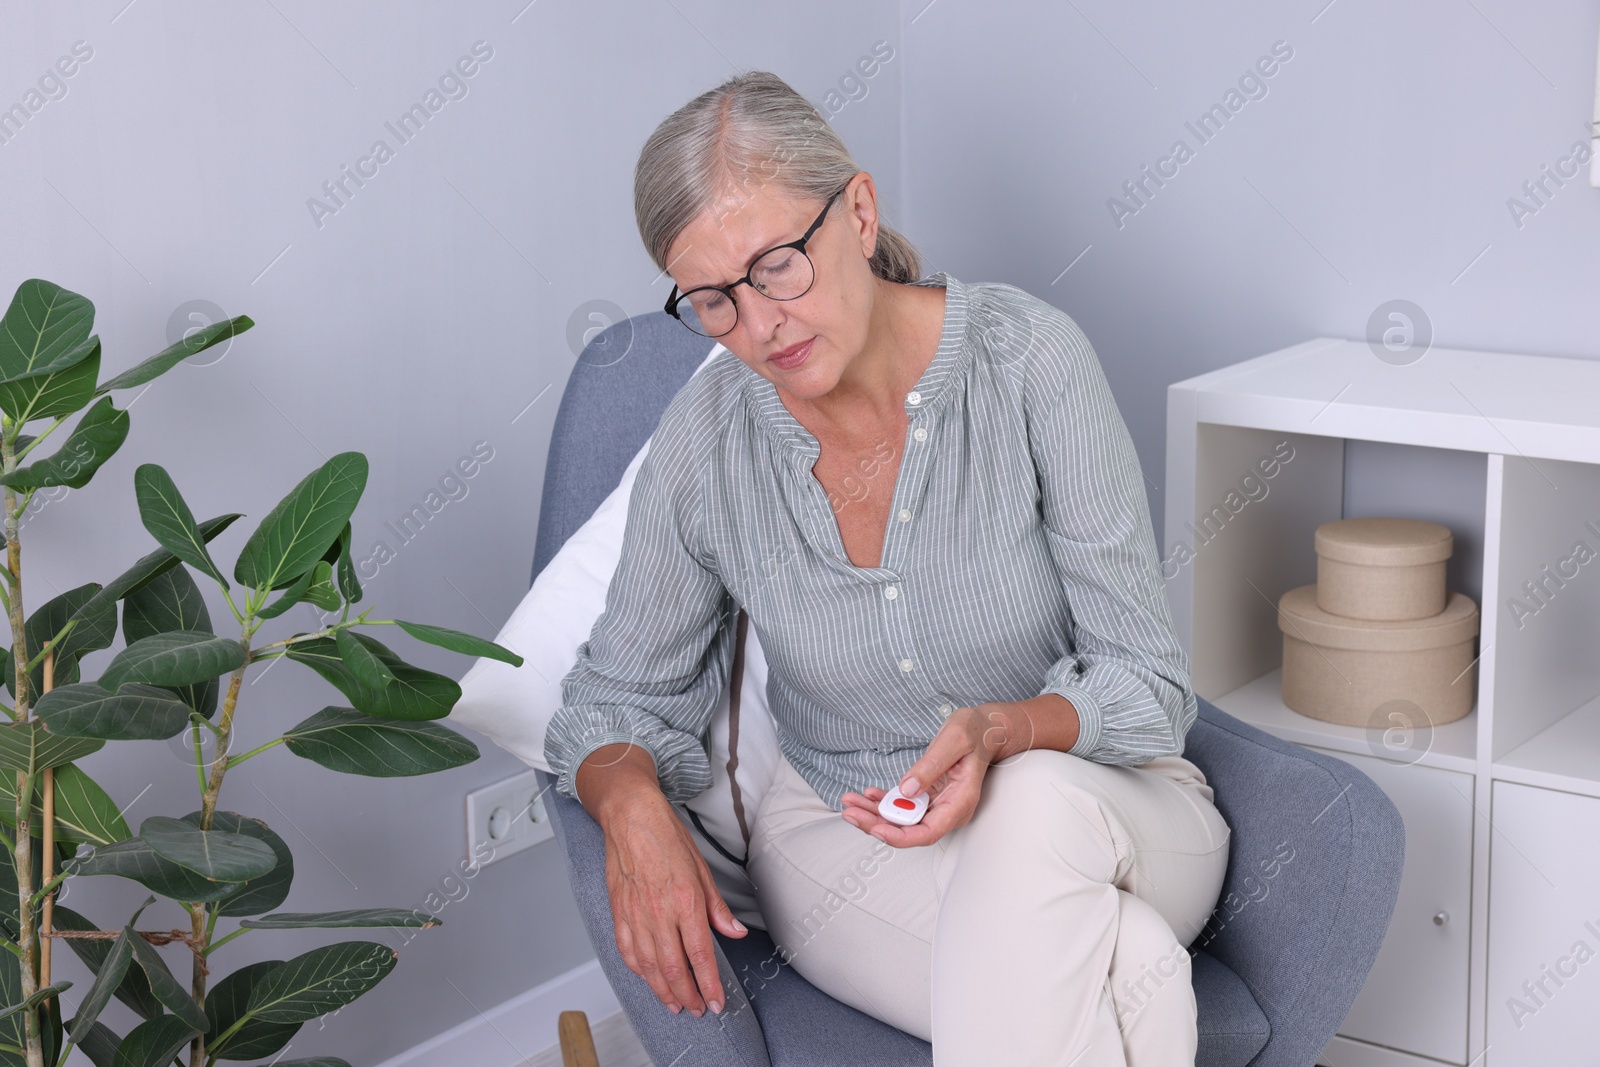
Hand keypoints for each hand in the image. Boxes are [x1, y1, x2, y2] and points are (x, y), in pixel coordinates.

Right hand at [600, 785, 748, 1016]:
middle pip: (674, 968)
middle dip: (688, 996)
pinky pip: (628, 951)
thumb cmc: (666, 837)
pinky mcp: (619, 912)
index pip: (701, 955)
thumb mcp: (702, 869)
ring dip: (663, 991)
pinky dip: (639, 971)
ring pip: (649, 967)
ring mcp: (636, 915)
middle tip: (698, 1010)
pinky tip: (648, 979)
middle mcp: (660, 913)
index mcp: (685, 901)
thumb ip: (717, 907)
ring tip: (676, 1005)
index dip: (709, 984)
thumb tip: (735, 931)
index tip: (717, 1002)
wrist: (630, 818)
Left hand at [838, 703, 1024, 847]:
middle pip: (909, 829)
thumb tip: (906, 789)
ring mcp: (937, 805)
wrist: (984, 729)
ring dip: (874, 813)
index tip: (876, 829)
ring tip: (850, 802)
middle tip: (850, 812)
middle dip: (876, 823)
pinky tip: (867, 794)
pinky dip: (882, 802)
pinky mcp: (928, 796)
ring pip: (901, 819)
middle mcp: (948, 809)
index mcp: (959, 802)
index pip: (928, 832)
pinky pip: (902, 806)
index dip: (900, 836)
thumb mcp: (954, 741)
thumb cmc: (975, 733)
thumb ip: (930, 766)